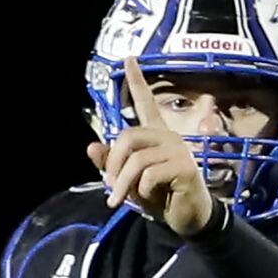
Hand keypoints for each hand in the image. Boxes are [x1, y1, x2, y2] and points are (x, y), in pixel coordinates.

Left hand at [85, 56, 214, 236]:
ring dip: (123, 184)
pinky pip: (151, 174)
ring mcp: (178, 150)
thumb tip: (91, 146)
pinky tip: (151, 197)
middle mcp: (168, 136)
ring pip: (137, 160)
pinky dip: (142, 190)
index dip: (137, 81)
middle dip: (113, 165)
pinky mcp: (185, 167)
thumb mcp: (129, 181)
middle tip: (109, 188)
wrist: (186, 218)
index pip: (145, 102)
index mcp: (155, 135)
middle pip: (128, 137)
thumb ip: (111, 164)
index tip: (129, 59)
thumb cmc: (158, 196)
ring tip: (120, 200)